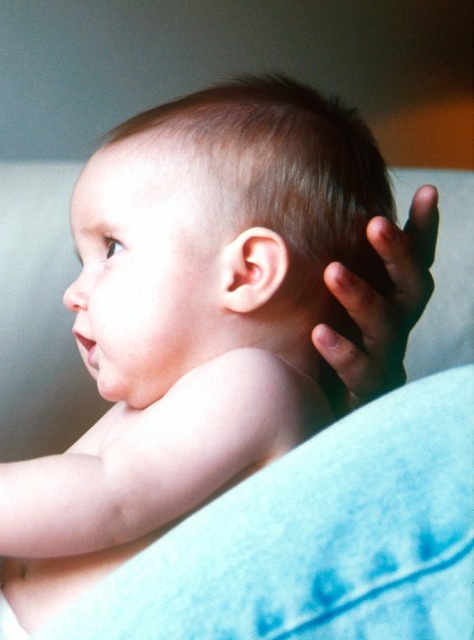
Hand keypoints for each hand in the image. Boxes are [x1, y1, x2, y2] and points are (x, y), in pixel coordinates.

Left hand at [313, 185, 438, 407]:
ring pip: (385, 327)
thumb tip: (281, 219)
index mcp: (388, 304)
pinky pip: (360, 373)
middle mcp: (392, 330)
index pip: (413, 263)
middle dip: (397, 254)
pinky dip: (341, 352)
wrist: (304, 418)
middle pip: (411, 289)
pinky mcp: (361, 396)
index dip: (423, 230)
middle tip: (375, 223)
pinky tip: (319, 333)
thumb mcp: (313, 306)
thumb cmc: (310, 350)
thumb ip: (311, 270)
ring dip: (362, 296)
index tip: (428, 191)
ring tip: (333, 270)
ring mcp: (382, 362)